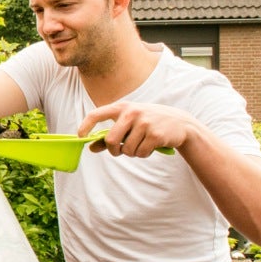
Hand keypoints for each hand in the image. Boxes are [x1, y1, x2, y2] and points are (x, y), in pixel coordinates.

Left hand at [78, 101, 195, 158]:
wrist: (180, 123)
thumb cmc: (148, 123)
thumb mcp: (129, 123)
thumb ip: (110, 135)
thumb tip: (90, 148)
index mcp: (122, 107)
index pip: (96, 114)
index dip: (85, 125)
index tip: (80, 136)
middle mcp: (132, 112)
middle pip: (111, 140)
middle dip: (114, 151)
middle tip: (120, 151)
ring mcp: (144, 123)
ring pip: (127, 150)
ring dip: (132, 153)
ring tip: (141, 144)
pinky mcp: (155, 134)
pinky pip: (140, 153)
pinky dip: (143, 154)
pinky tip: (151, 146)